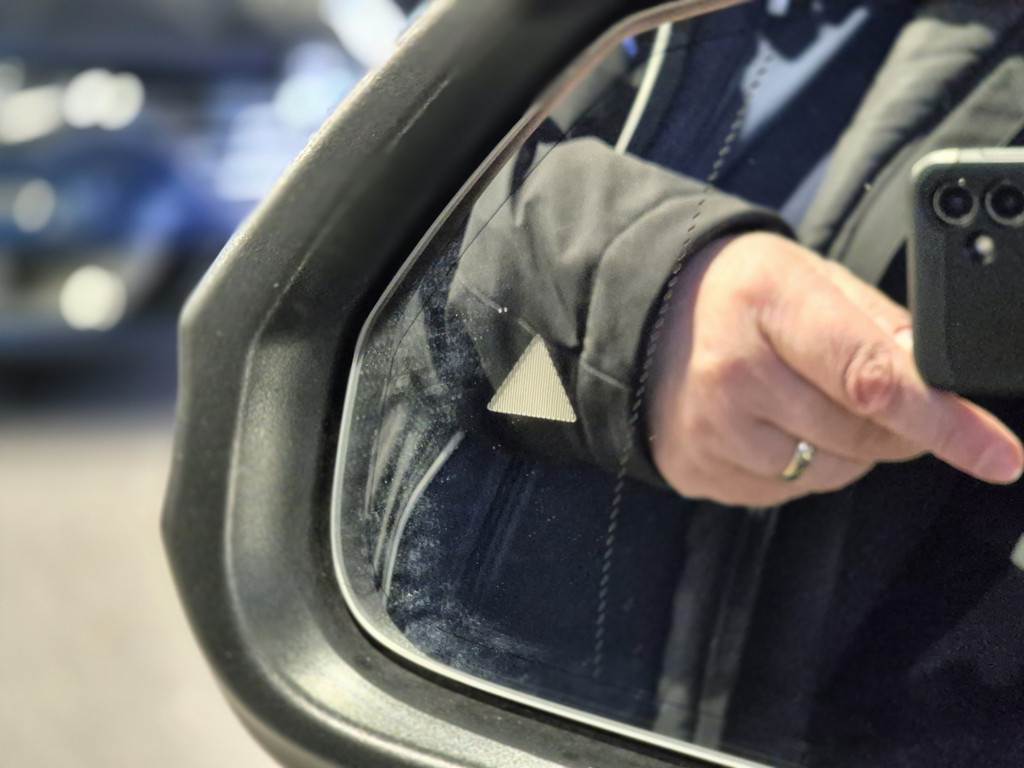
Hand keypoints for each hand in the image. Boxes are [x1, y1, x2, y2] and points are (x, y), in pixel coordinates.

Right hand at [647, 232, 1023, 506]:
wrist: (642, 319)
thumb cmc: (734, 291)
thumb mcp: (808, 275)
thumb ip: (880, 324)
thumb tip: (939, 379)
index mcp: (767, 305)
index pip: (870, 379)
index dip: (943, 422)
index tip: (998, 455)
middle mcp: (733, 375)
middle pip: (861, 436)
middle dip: (900, 426)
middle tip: (883, 394)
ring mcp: (711, 432)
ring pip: (831, 472)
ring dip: (849, 447)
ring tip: (807, 398)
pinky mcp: (699, 472)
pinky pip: (788, 491)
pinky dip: (803, 465)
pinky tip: (773, 423)